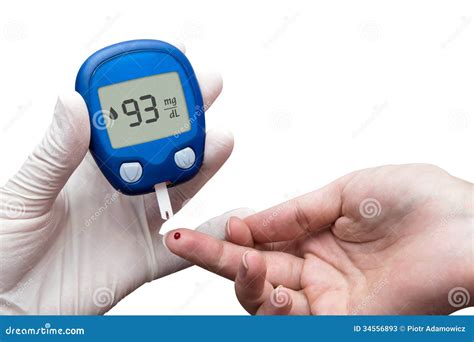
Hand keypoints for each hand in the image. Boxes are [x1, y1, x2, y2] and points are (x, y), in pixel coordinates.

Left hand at [0, 45, 251, 313]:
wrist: (6, 309)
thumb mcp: (20, 197)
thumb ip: (54, 155)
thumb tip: (74, 101)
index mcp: (84, 168)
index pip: (123, 124)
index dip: (146, 96)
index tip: (166, 70)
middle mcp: (114, 191)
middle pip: (159, 150)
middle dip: (186, 119)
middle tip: (208, 90)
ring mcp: (130, 223)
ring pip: (177, 189)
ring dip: (201, 164)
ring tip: (221, 139)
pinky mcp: (140, 260)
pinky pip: (181, 249)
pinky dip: (208, 238)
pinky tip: (229, 218)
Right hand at [165, 164, 472, 314]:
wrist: (467, 228)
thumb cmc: (419, 201)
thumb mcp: (345, 192)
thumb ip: (294, 212)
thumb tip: (248, 222)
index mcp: (316, 234)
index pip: (260, 238)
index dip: (231, 233)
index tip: (211, 223)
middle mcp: (317, 268)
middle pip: (253, 269)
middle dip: (214, 256)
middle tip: (181, 240)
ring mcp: (328, 297)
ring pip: (266, 298)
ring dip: (242, 278)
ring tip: (232, 255)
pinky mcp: (343, 320)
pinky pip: (294, 320)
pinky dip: (273, 304)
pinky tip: (265, 281)